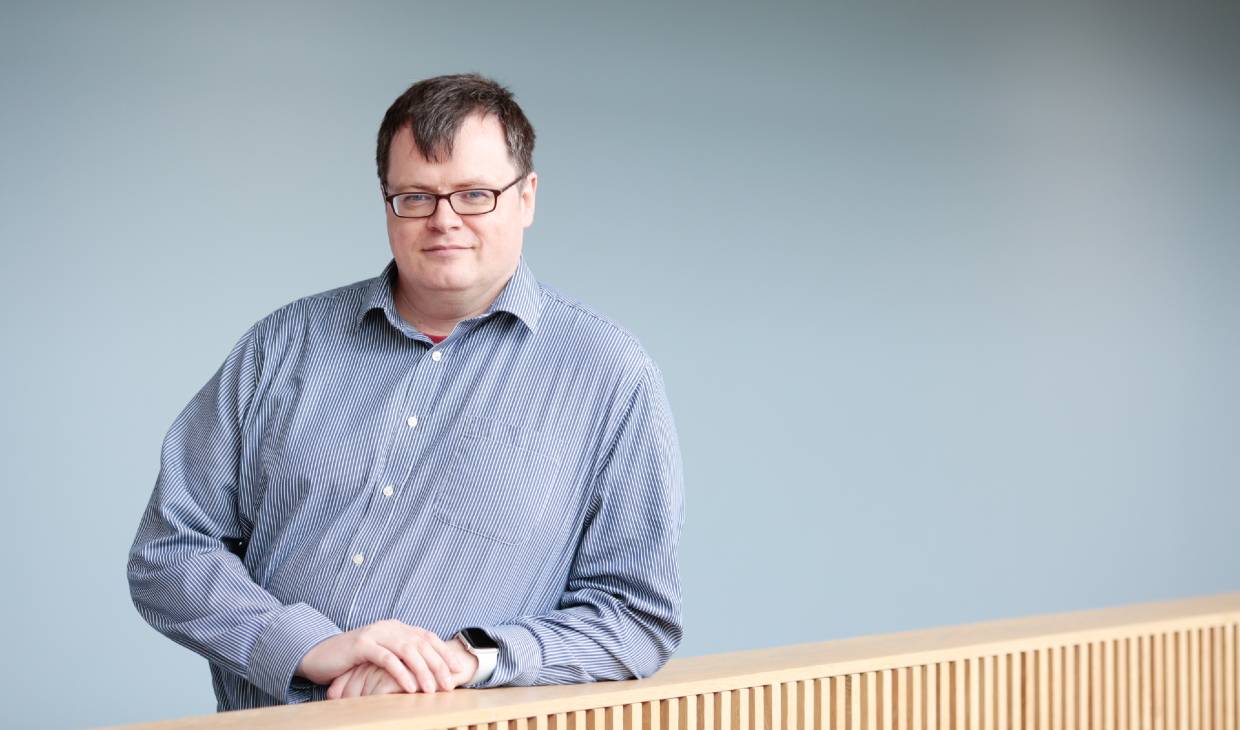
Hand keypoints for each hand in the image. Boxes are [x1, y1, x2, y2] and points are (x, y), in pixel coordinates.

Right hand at [326, 635, 479, 698]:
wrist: (320, 655)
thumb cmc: (353, 660)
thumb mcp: (381, 657)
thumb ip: (401, 658)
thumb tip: (428, 673)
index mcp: (397, 627)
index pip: (428, 637)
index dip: (444, 653)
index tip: (458, 669)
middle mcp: (390, 627)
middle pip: (422, 644)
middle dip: (438, 665)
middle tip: (449, 684)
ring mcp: (376, 633)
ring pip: (408, 650)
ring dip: (423, 671)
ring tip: (432, 689)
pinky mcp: (362, 644)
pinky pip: (387, 659)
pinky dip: (401, 673)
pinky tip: (410, 687)